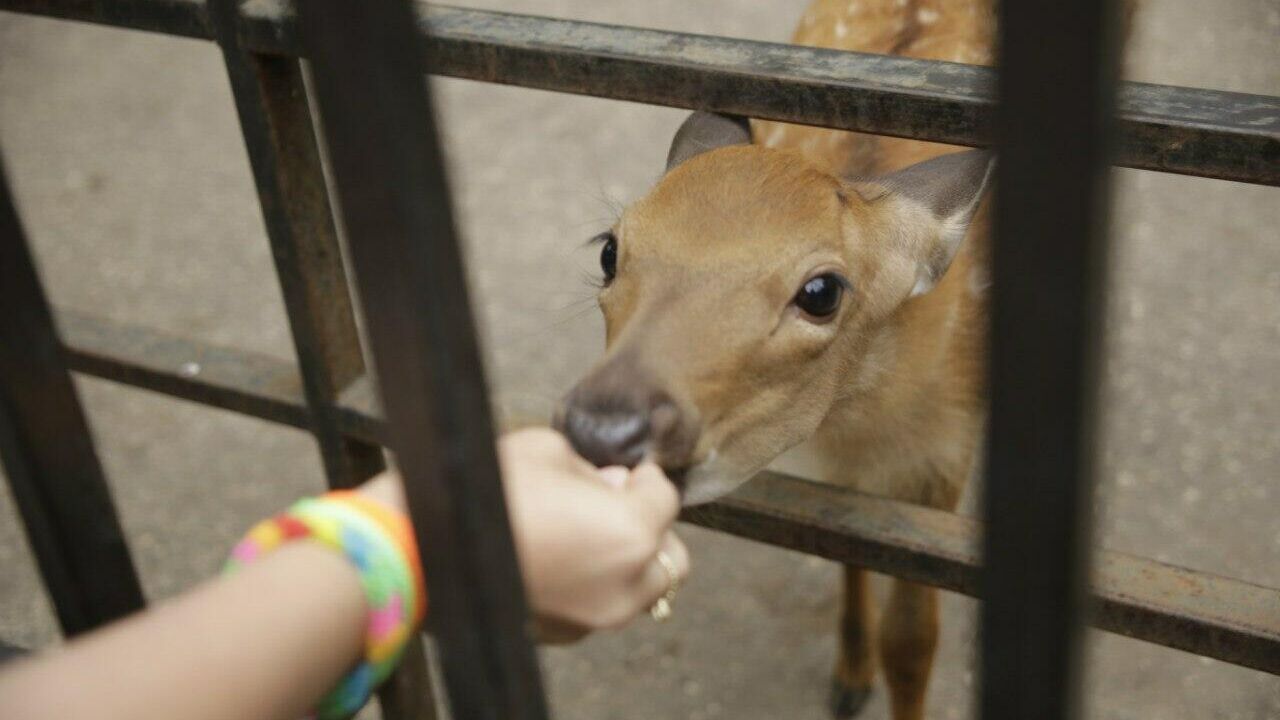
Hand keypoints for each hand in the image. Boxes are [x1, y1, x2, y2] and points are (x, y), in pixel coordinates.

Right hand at [357, 428, 689, 641]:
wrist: (423, 548)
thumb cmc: (488, 491)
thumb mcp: (549, 451)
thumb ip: (593, 468)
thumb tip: (612, 484)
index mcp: (632, 532)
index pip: (665, 497)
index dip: (645, 477)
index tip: (627, 470)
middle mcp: (627, 583)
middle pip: (671, 555)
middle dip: (649, 525)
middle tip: (615, 502)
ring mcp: (597, 615)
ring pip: (643, 588)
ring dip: (629, 560)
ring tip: (588, 532)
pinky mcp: (567, 632)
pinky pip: (603, 605)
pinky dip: (597, 583)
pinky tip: (561, 557)